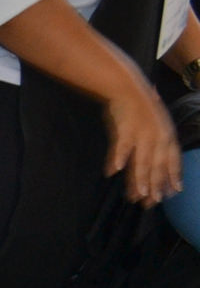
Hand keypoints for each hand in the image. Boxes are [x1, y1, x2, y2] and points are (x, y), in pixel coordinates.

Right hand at [103, 81, 182, 204]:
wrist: (126, 85)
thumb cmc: (138, 105)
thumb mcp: (154, 121)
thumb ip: (155, 139)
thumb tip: (154, 154)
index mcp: (166, 134)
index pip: (172, 159)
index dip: (173, 175)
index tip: (174, 192)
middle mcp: (157, 135)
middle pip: (157, 164)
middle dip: (156, 184)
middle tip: (154, 201)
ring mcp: (142, 133)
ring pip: (141, 160)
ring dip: (139, 178)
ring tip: (138, 194)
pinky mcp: (125, 128)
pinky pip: (122, 146)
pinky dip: (118, 158)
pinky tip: (113, 171)